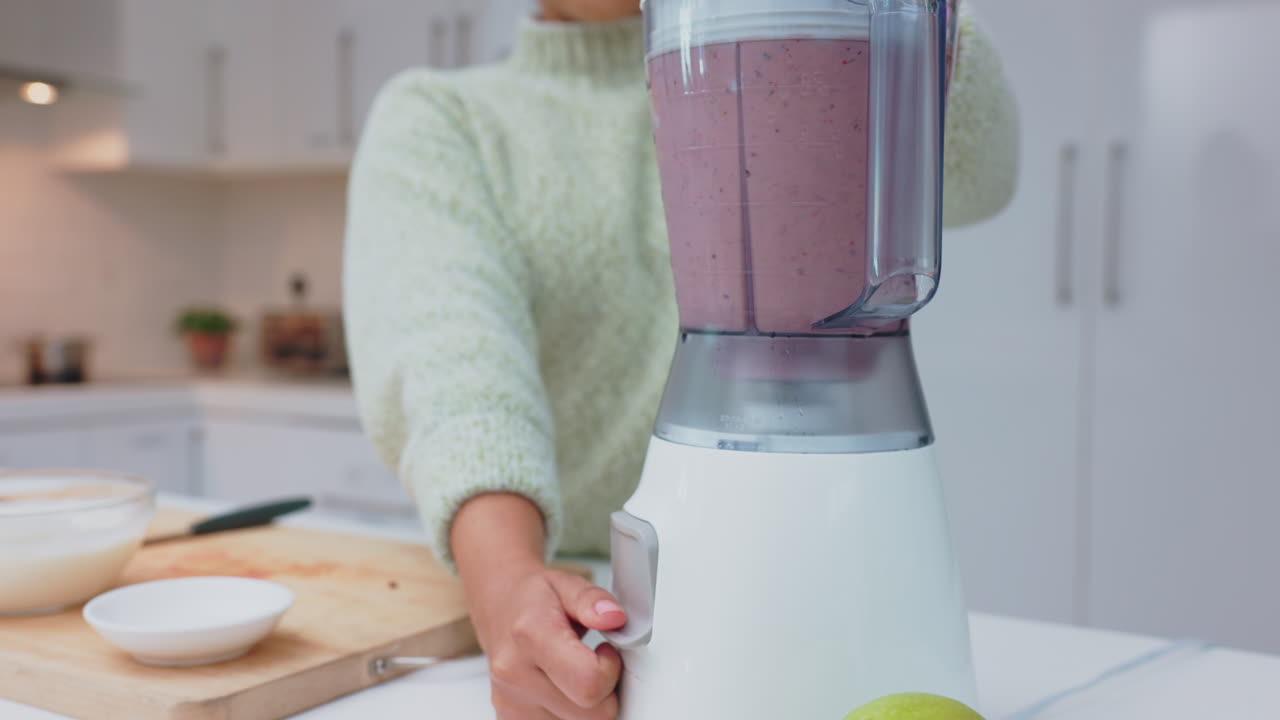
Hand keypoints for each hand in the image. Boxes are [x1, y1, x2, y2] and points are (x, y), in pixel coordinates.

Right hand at [474, 564, 627, 719]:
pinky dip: (568, 714)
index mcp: (531, 635)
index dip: (610, 670)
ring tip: (574, 673)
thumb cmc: (533, 598)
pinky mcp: (508, 719)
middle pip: (591, 714)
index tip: (605, 652)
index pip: (588, 683)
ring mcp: (509, 702)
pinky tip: (561, 688)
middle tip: (594, 663)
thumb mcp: (567, 584)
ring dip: (586, 706)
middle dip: (605, 692)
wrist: (498, 608)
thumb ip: (592, 600)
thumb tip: (614, 618)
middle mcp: (514, 674)